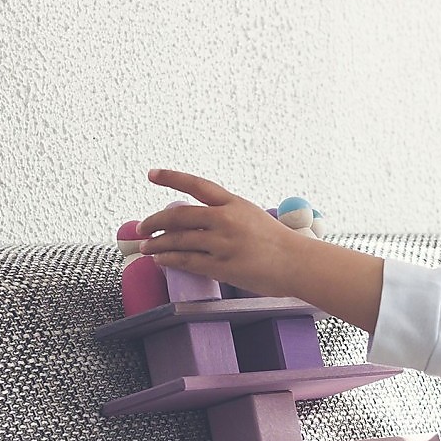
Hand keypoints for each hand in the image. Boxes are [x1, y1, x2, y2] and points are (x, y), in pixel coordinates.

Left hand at [136, 170, 290, 294]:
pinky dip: (170, 260)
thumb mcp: (251, 216)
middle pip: (179, 216)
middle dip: (155, 221)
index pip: (197, 185)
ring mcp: (223, 244)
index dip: (172, 178)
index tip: (152, 174)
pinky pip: (188, 262)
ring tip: (146, 247)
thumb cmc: (277, 242)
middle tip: (141, 227)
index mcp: (234, 203)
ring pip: (179, 241)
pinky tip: (160, 260)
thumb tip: (193, 220)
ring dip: (157, 244)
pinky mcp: (223, 266)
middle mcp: (226, 220)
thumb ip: (225, 214)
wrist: (298, 263)